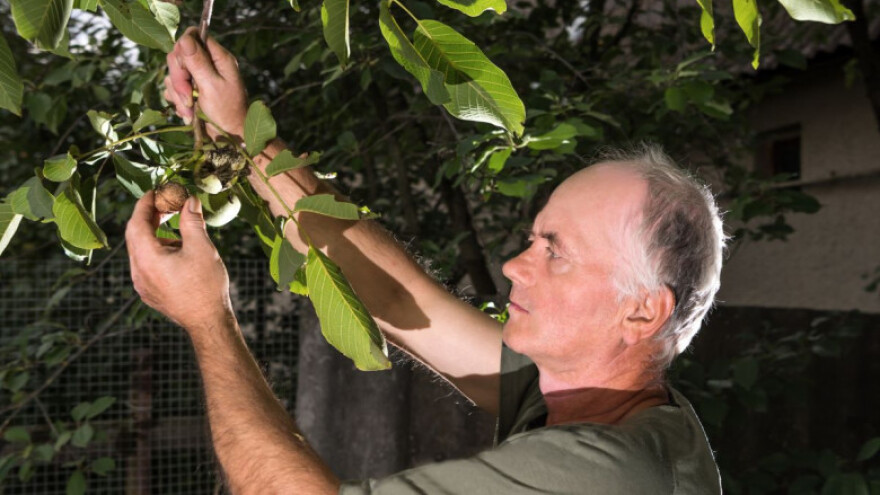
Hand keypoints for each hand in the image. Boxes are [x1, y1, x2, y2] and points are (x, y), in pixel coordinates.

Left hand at [126, 192, 232, 331]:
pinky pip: (146, 266)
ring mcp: (142, 285)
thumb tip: (189, 200)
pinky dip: (156, 252)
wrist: (208, 322)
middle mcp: (138, 272)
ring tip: (178, 231)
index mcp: (147, 258)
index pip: (136, 223)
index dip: (144, 204)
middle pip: (135, 236)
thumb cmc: (206, 286)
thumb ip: (191, 221)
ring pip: (140, 251)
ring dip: (154, 236)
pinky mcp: (149, 293)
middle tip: (166, 204)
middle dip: (149, 217)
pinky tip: (177, 253)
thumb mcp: (202, 248)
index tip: (155, 192)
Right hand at [164, 27, 247, 139]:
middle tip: (188, 97)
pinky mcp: (191, 91)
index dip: (183, 50)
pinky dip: (178, 103)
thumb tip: (185, 38)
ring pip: (174, 75)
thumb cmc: (227, 112)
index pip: (193, 36)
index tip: (184, 69)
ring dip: (179, 96)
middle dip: (179, 79)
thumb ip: (198, 62)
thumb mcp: (212, 85)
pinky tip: (189, 115)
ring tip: (190, 112)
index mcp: (219, 58)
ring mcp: (199, 77)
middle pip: (179, 56)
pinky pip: (174, 89)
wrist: (230, 137)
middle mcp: (209, 64)